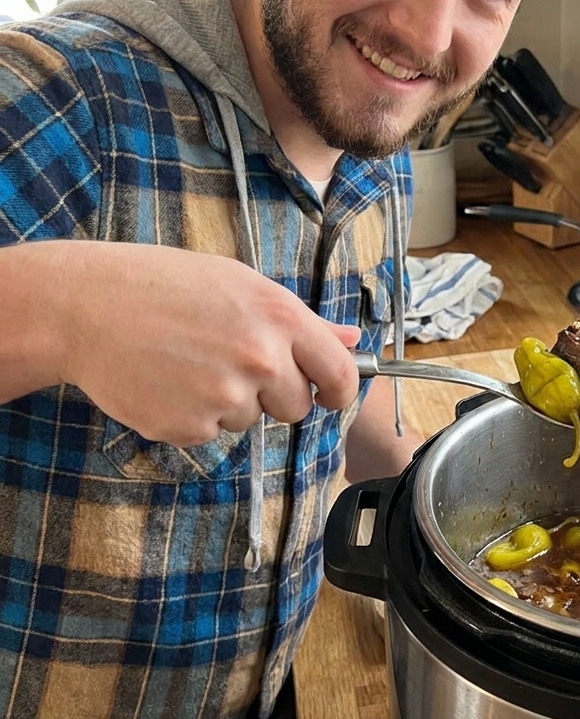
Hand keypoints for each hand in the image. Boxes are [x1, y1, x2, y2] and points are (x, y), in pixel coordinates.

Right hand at [58, 242, 361, 445]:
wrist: (87, 306)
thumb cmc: (168, 286)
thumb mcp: (242, 285)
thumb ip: (302, 321)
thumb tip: (352, 340)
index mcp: (280, 318)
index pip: (338, 374)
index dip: (338, 390)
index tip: (329, 395)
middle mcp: (260, 360)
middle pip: (296, 407)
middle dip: (275, 394)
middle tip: (231, 363)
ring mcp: (224, 397)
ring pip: (250, 420)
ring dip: (228, 401)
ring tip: (189, 361)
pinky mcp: (188, 427)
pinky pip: (210, 432)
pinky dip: (192, 415)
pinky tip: (167, 381)